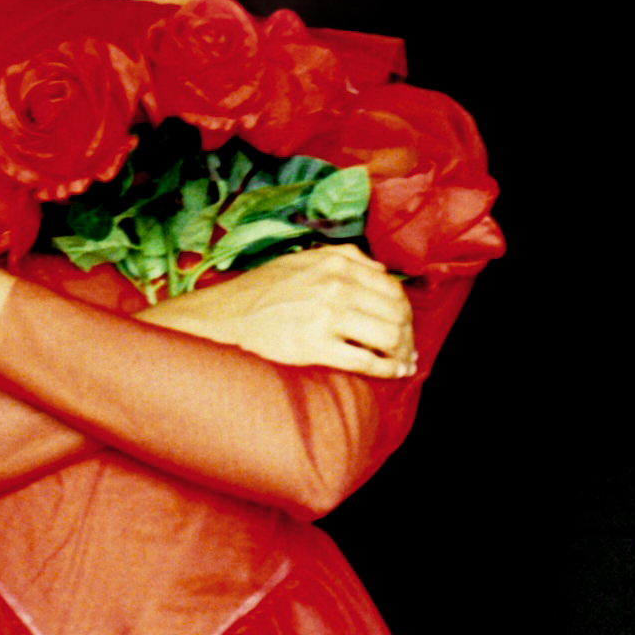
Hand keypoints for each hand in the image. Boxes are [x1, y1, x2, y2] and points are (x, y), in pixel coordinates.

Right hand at [153, 244, 416, 375]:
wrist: (225, 317)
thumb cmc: (261, 292)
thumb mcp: (302, 260)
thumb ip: (343, 259)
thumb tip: (382, 272)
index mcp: (336, 263)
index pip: (391, 287)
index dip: (405, 310)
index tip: (406, 326)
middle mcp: (336, 285)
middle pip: (396, 312)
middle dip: (408, 335)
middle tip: (409, 351)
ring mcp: (327, 315)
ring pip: (387, 336)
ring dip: (402, 353)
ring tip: (403, 364)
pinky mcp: (316, 346)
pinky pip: (366, 360)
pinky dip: (387, 369)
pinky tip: (392, 374)